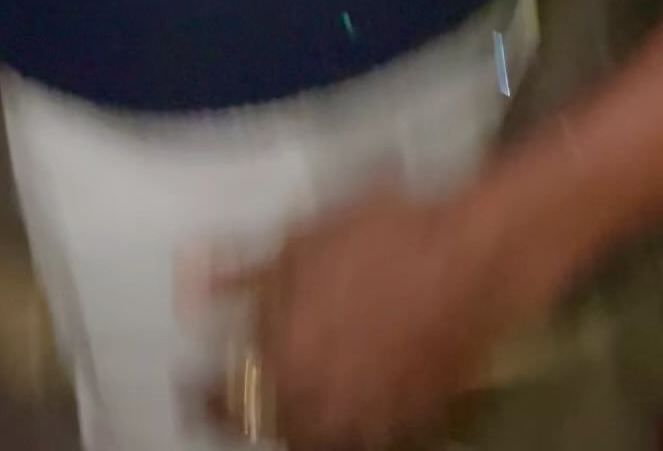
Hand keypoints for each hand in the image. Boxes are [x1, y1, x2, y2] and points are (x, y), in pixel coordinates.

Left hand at [210, 181, 526, 448]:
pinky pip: (365, 432)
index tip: (187, 384)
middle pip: (269, 423)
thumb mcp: (302, 234)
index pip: (224, 397)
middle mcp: (321, 399)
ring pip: (315, 434)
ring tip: (288, 394)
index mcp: (284, 355)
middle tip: (240, 388)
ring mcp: (370, 414)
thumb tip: (189, 284)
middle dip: (249, 406)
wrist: (474, 254)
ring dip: (294, 418)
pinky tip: (343, 398)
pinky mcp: (413, 416)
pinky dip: (344, 420)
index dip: (202, 391)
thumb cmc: (383, 233)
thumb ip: (241, 266)